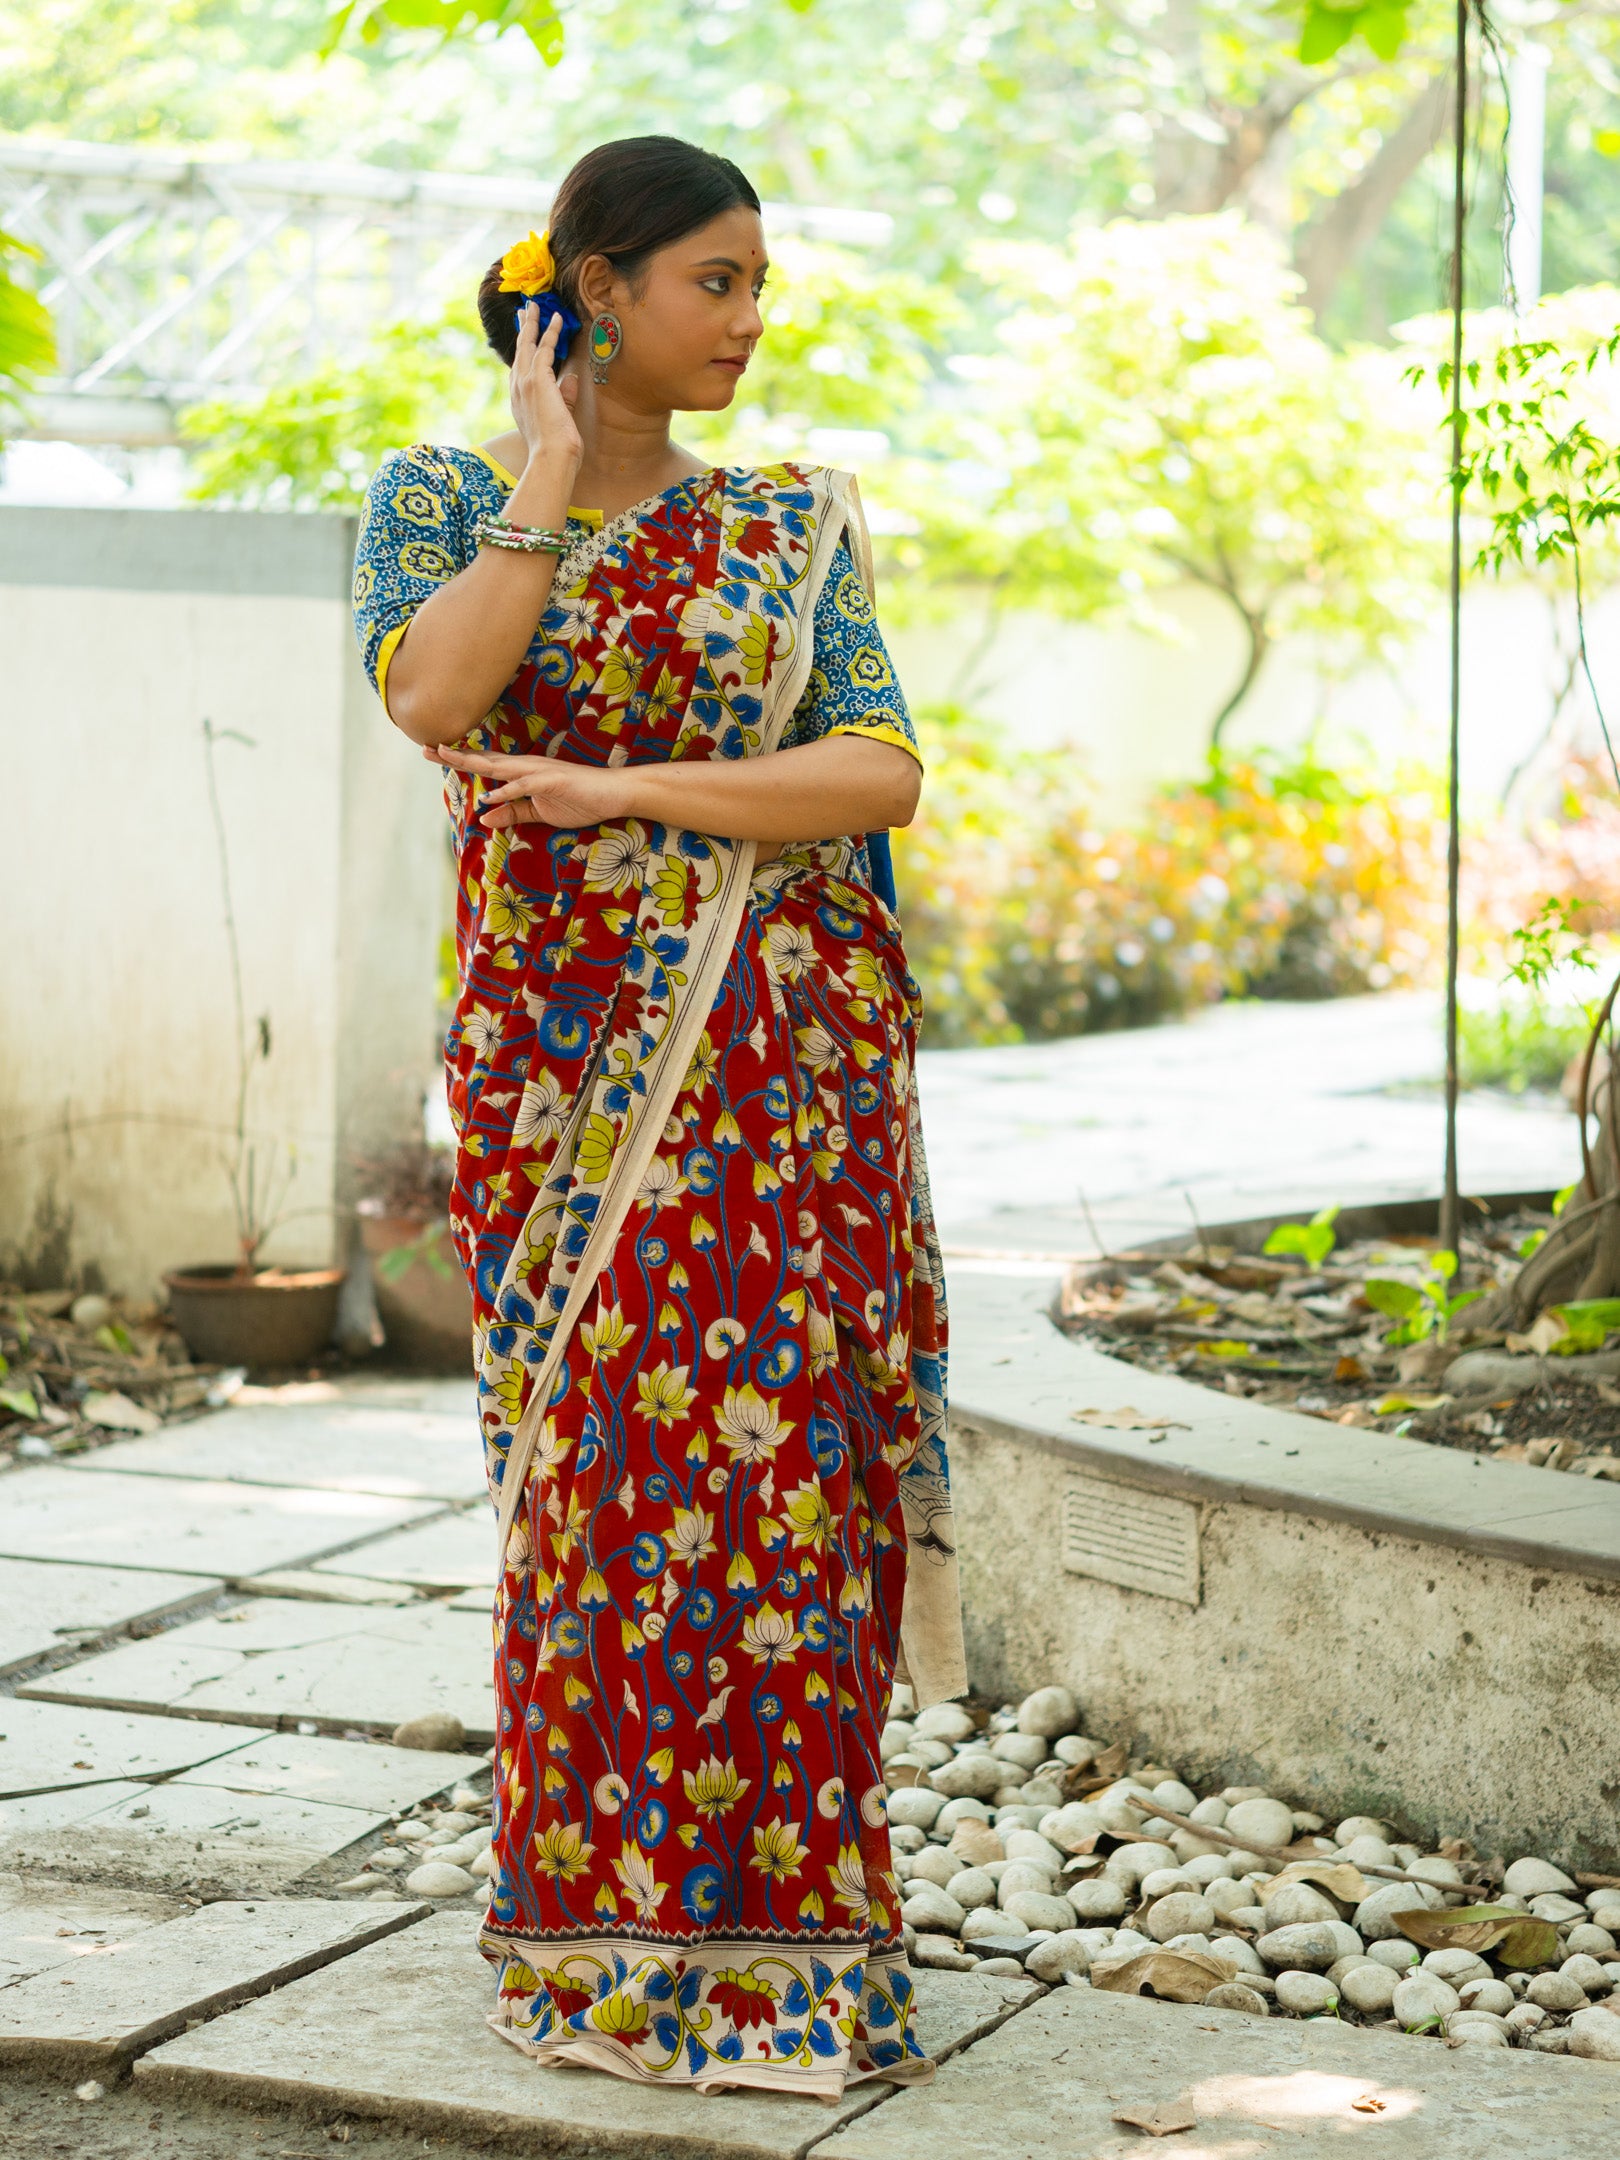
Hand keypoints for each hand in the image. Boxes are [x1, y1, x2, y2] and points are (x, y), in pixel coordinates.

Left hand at [425, 742, 632, 830]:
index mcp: (522, 774)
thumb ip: (513, 813)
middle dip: (456, 754)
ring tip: (448, 756)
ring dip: (474, 761)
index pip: (485, 765)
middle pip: (485, 759)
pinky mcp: (554, 781)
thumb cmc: (580, 800)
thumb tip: (484, 818)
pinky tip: (489, 795)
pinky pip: (525, 786)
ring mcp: (540, 772)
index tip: (433, 752)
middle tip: (426, 747)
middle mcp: (526, 767)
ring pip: (500, 765)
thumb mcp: (540, 813)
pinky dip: (507, 790)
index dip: (459, 759)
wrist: (615, 794)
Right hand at [510, 303, 582, 473]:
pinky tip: (557, 319)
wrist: (551, 458)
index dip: (523, 352)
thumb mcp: (560, 418)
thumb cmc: (556, 448)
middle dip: (523, 329)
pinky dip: (551, 332)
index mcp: (520, 401)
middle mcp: (518, 389)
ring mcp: (525, 383)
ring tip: (535, 306)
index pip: (520, 370)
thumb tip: (573, 379)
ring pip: (528, 344)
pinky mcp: (538, 380)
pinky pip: (545, 348)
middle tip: (524, 311)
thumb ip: (565, 398)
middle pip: (519, 351)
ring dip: (533, 323)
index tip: (525, 339)